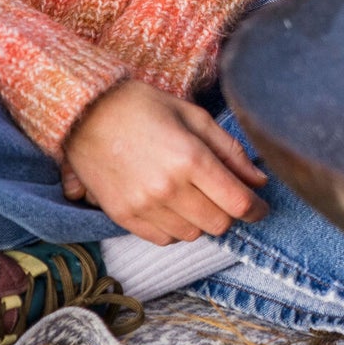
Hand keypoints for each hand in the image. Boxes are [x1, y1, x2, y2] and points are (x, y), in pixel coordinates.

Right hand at [62, 79, 268, 244]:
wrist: (84, 112)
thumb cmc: (141, 106)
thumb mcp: (191, 114)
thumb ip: (229, 149)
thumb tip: (259, 180)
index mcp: (189, 157)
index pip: (238, 202)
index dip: (257, 208)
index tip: (259, 205)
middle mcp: (168, 187)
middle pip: (219, 223)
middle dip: (228, 212)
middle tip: (223, 194)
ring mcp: (144, 206)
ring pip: (193, 235)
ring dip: (200, 219)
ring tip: (190, 193)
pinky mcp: (123, 217)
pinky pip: (164, 239)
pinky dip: (174, 227)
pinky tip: (169, 203)